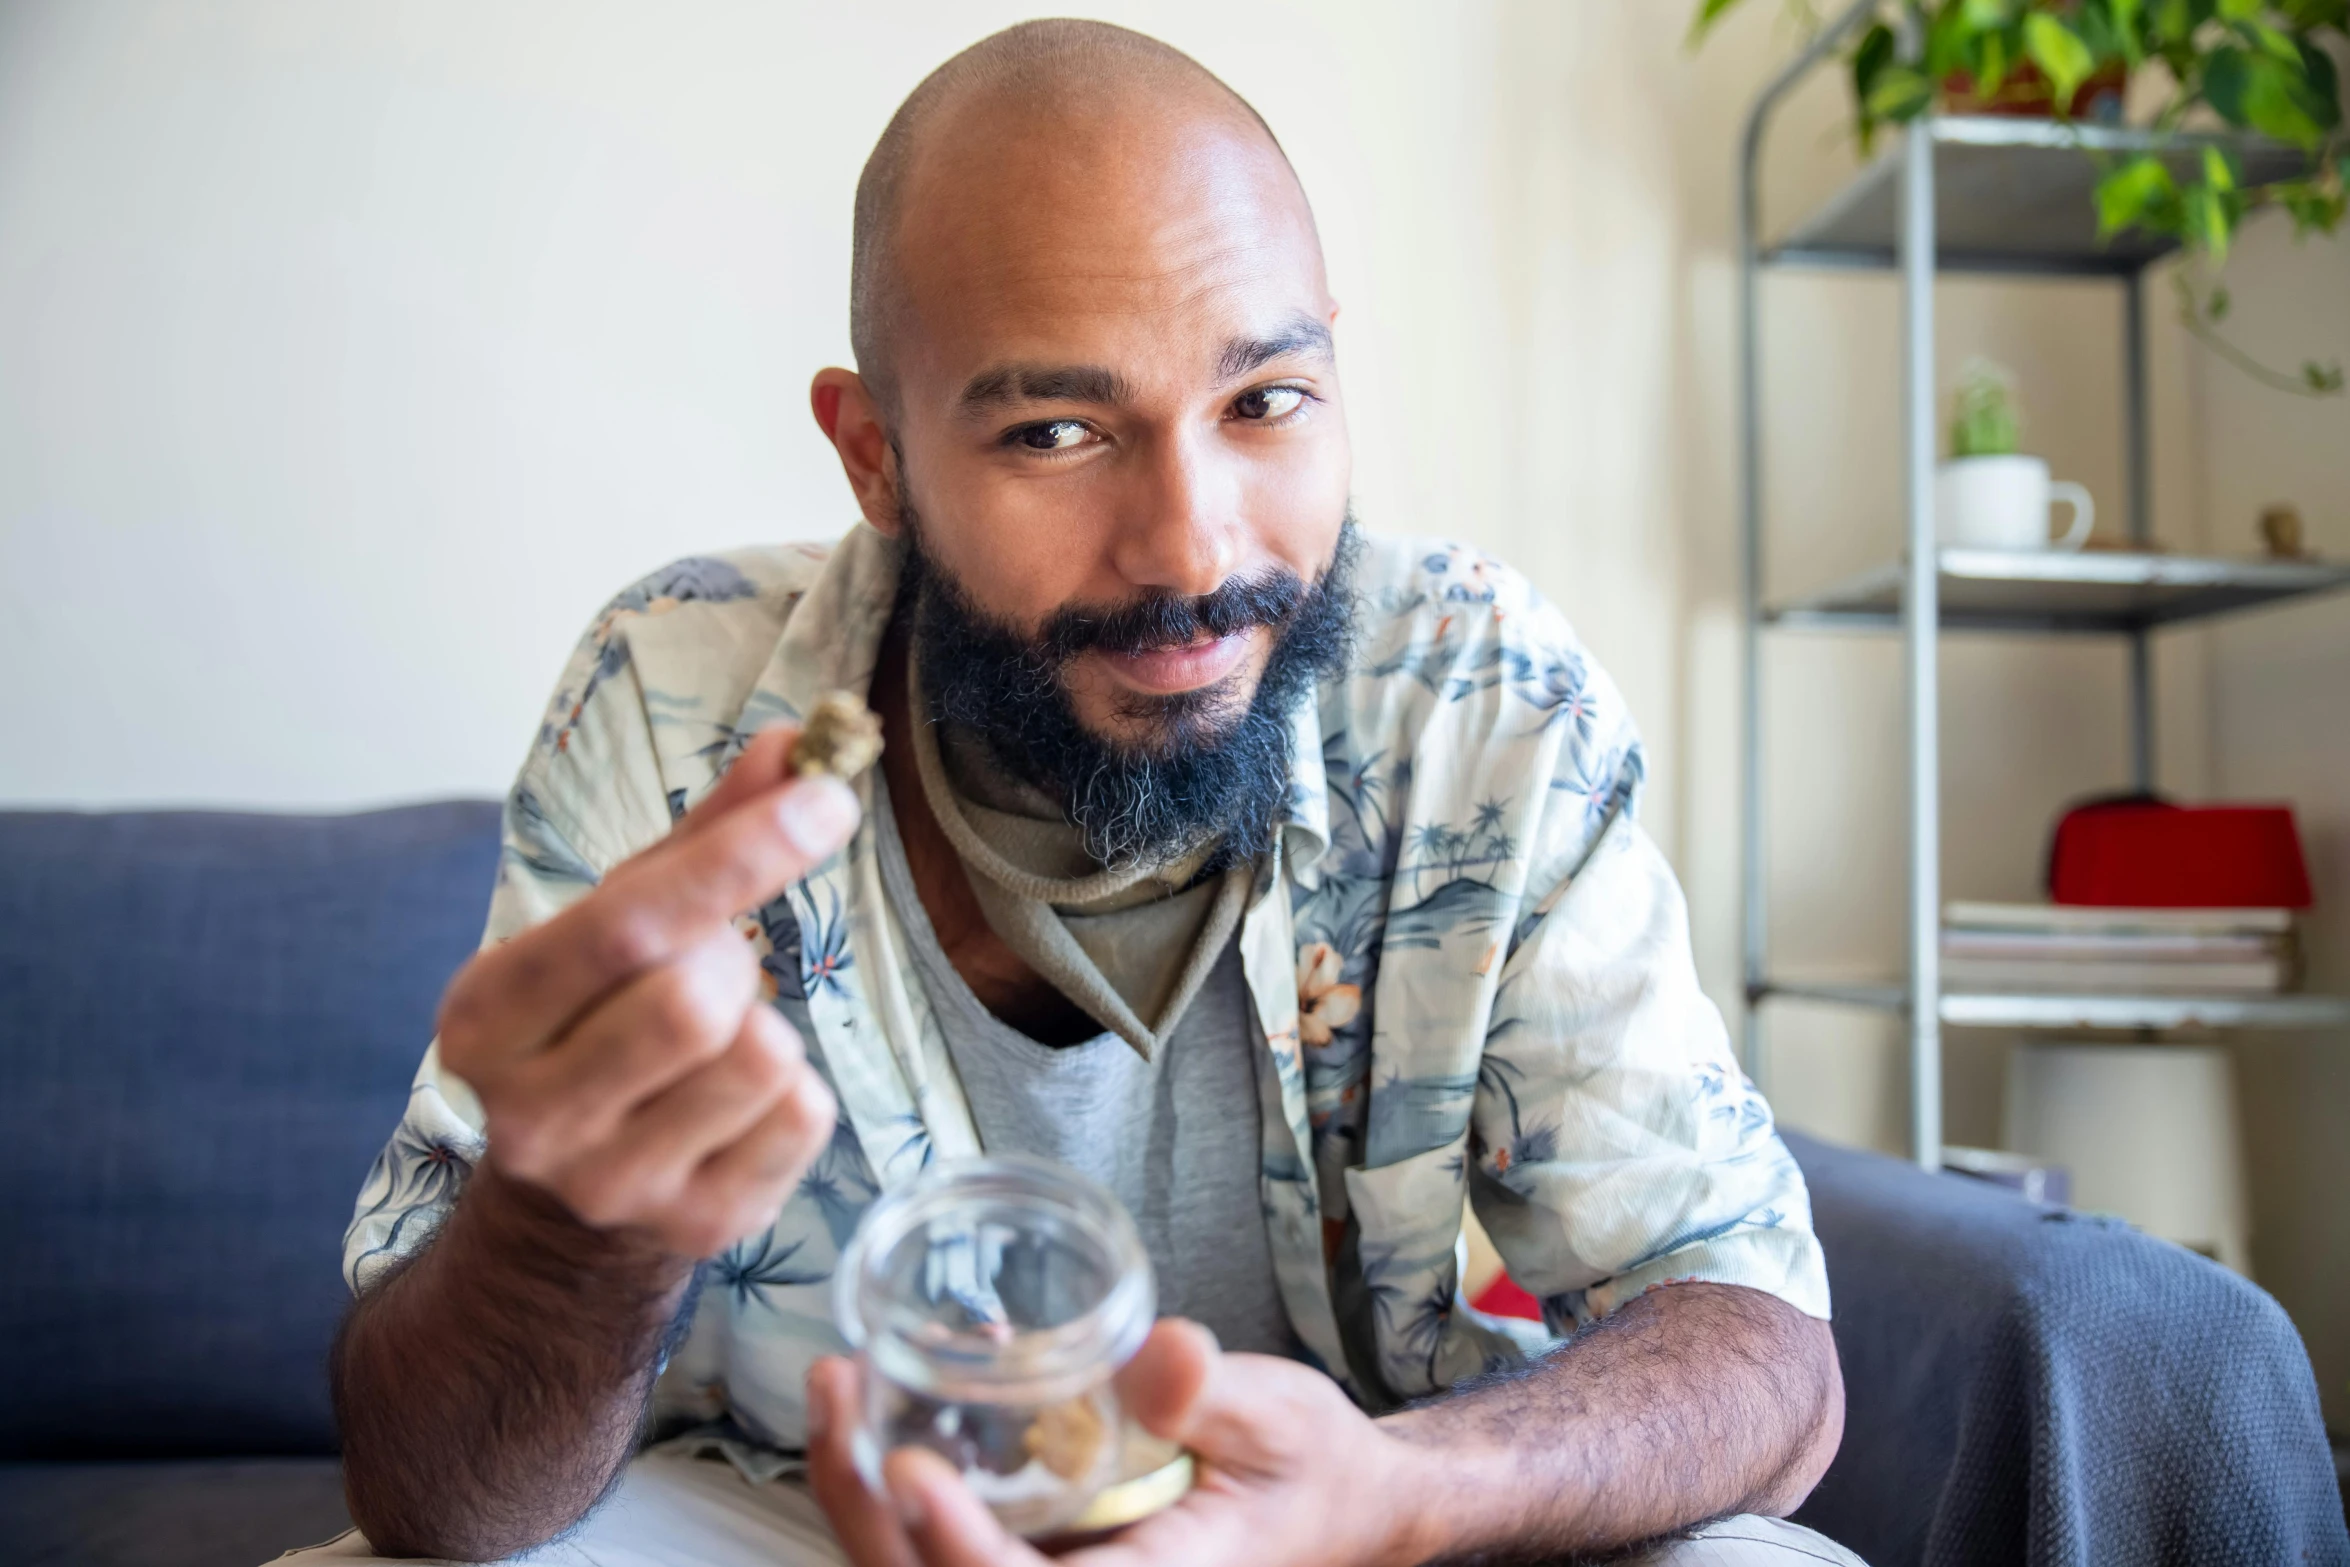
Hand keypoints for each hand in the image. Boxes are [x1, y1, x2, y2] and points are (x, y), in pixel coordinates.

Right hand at [436, 725, 857, 1260]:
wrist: (566, 1211)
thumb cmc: (596, 1026)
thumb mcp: (617, 925)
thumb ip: (701, 834)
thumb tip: (793, 747)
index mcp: (487, 1017)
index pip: (624, 926)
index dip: (736, 855)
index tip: (825, 798)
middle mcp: (534, 1113)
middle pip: (695, 1002)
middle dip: (734, 960)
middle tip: (716, 967)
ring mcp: (615, 1182)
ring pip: (760, 1059)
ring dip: (769, 1024)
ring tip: (724, 1037)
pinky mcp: (698, 1226)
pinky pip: (801, 1116)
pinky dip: (796, 1087)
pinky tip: (742, 1096)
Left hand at [805, 1321, 1442, 1566]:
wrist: (1326, 1500)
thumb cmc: (1306, 1466)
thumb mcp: (1278, 1419)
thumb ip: (1214, 1394)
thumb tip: (1166, 1352)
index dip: (958, 1546)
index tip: (911, 1469)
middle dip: (866, 1505)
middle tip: (837, 1387)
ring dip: (857, 1489)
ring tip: (834, 1382)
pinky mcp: (1026, 1549)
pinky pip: (931, 1538)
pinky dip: (885, 1478)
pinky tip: (870, 1394)